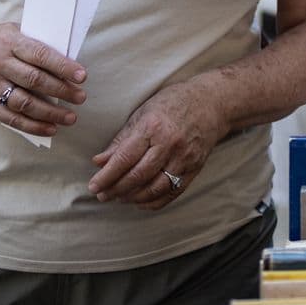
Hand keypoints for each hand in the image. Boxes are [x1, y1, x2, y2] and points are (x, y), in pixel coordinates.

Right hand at [0, 23, 85, 136]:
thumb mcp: (11, 31)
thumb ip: (34, 42)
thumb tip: (67, 57)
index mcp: (8, 42)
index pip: (40, 55)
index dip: (62, 66)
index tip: (81, 76)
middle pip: (34, 80)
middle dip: (61, 90)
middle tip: (80, 97)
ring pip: (24, 103)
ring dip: (50, 113)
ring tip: (70, 117)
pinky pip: (11, 118)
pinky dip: (33, 125)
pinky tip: (50, 128)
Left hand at [88, 79, 227, 208]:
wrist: (211, 103)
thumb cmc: (172, 103)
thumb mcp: (143, 113)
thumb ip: (121, 140)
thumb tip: (99, 161)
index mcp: (153, 127)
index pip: (125, 158)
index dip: (107, 175)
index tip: (93, 186)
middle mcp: (170, 144)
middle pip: (138, 176)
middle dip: (116, 189)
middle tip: (102, 195)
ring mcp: (185, 159)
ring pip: (155, 188)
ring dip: (133, 197)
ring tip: (119, 198)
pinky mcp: (194, 169)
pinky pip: (172, 192)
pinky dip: (153, 201)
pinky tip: (140, 202)